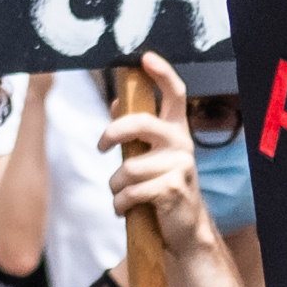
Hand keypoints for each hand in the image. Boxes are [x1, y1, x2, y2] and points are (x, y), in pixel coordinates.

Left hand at [100, 48, 222, 264]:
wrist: (186, 228)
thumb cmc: (163, 186)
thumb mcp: (154, 154)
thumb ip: (139, 130)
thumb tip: (117, 100)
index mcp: (177, 130)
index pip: (175, 93)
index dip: (161, 73)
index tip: (144, 57)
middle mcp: (182, 143)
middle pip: (140, 123)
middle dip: (112, 134)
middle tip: (101, 147)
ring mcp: (180, 166)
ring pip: (128, 168)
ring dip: (116, 186)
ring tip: (122, 195)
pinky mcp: (172, 190)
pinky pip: (131, 192)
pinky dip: (120, 204)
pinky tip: (125, 209)